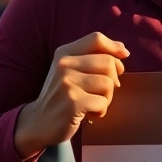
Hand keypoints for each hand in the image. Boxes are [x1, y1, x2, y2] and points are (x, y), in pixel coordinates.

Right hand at [14, 32, 129, 156]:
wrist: (38, 122)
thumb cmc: (61, 95)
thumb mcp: (70, 70)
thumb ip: (93, 57)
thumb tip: (123, 50)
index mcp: (64, 53)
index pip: (96, 39)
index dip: (114, 47)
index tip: (123, 57)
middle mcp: (64, 65)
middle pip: (108, 62)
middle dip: (113, 79)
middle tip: (102, 92)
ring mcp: (67, 83)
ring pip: (108, 84)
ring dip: (107, 98)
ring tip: (92, 103)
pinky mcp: (73, 102)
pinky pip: (103, 103)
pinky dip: (100, 111)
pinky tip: (88, 114)